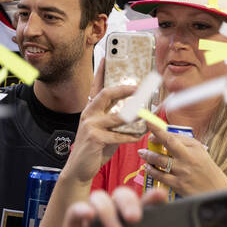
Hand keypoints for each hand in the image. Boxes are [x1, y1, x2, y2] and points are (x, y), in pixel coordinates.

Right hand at [46, 187, 165, 226]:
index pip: (146, 208)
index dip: (153, 198)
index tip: (160, 197)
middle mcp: (114, 224)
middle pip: (122, 196)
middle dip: (130, 201)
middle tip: (135, 219)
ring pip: (100, 198)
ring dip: (108, 208)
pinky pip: (75, 212)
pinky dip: (81, 210)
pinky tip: (88, 216)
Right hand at [67, 60, 141, 178]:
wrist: (79, 169)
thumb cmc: (94, 149)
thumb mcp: (103, 130)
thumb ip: (116, 120)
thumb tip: (137, 112)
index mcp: (90, 110)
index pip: (96, 87)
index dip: (100, 72)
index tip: (106, 58)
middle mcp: (88, 114)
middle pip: (107, 94)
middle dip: (124, 89)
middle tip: (139, 87)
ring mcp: (90, 126)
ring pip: (117, 116)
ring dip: (135, 115)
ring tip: (147, 113)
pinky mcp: (95, 138)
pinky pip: (119, 135)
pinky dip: (131, 136)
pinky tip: (140, 135)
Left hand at [140, 124, 226, 196]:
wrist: (217, 191)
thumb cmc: (207, 170)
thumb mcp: (200, 153)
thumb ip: (184, 143)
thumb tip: (165, 136)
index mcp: (195, 147)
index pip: (173, 136)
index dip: (159, 130)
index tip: (149, 124)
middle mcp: (188, 157)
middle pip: (168, 144)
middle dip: (153, 139)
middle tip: (145, 140)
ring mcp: (183, 171)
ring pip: (160, 160)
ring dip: (148, 156)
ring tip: (143, 153)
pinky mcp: (178, 184)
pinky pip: (160, 176)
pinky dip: (151, 170)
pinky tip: (147, 167)